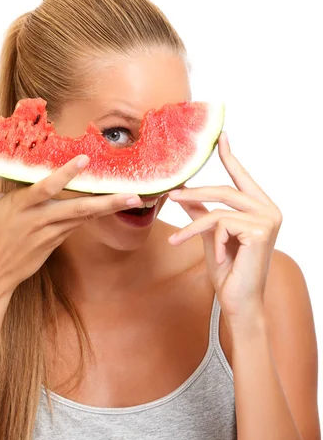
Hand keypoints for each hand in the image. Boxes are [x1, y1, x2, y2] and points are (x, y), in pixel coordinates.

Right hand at [0, 145, 141, 298]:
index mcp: (21, 208)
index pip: (45, 188)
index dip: (64, 176)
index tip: (84, 161)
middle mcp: (40, 220)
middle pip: (77, 209)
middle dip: (106, 202)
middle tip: (134, 194)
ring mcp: (52, 233)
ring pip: (85, 217)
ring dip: (110, 208)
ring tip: (138, 198)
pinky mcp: (58, 241)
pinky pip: (80, 224)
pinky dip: (98, 214)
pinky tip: (118, 205)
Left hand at [167, 132, 282, 325]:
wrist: (239, 303)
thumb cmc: (229, 271)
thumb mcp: (210, 236)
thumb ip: (201, 212)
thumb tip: (184, 192)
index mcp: (261, 208)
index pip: (242, 177)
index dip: (229, 156)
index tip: (220, 136)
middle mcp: (270, 210)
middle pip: (226, 189)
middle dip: (194, 192)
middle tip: (170, 194)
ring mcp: (267, 220)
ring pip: (219, 208)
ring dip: (192, 224)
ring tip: (175, 239)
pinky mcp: (259, 231)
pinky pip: (219, 223)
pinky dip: (205, 238)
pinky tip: (210, 257)